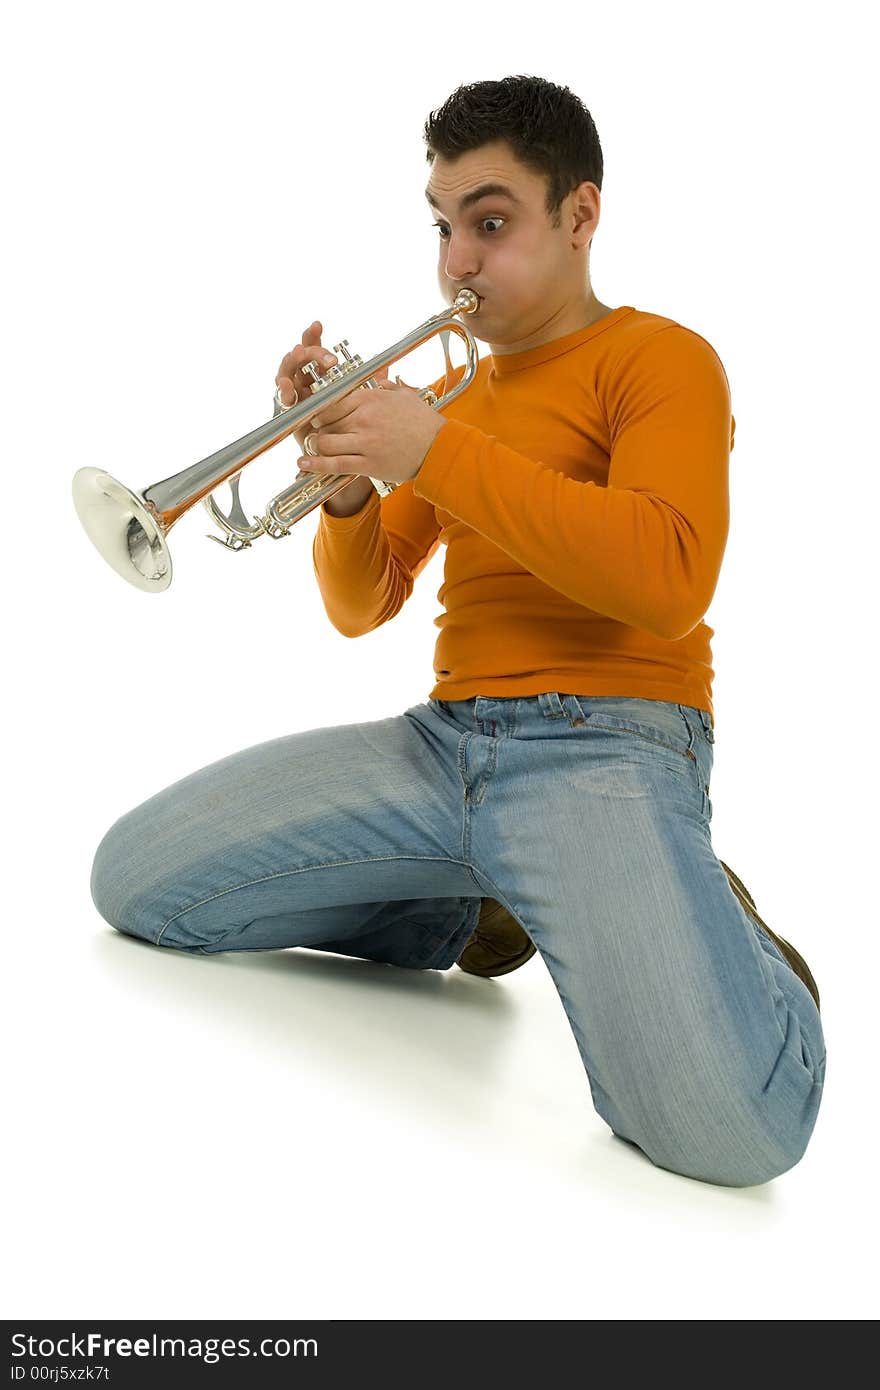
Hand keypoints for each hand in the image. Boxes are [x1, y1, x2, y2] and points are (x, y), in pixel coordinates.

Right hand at [274, 319, 390, 452]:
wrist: (347, 453)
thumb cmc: (355, 425)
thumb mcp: (365, 402)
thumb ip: (370, 384)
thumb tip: (385, 368)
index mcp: (323, 373)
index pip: (316, 348)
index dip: (314, 335)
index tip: (318, 324)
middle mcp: (307, 380)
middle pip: (301, 357)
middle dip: (308, 351)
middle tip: (315, 351)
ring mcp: (296, 393)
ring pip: (287, 372)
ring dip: (291, 363)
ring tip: (297, 356)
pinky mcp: (289, 410)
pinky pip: (282, 398)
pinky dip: (283, 392)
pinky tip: (288, 390)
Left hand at [297, 377, 446, 485]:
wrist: (439, 448)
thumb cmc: (423, 422)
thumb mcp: (404, 396)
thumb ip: (385, 386)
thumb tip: (378, 378)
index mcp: (369, 398)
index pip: (331, 401)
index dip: (319, 410)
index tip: (316, 415)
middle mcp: (364, 418)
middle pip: (325, 422)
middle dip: (317, 429)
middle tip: (314, 433)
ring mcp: (365, 442)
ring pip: (326, 442)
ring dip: (316, 446)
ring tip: (313, 448)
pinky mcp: (368, 464)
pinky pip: (335, 464)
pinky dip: (315, 464)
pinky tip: (303, 464)